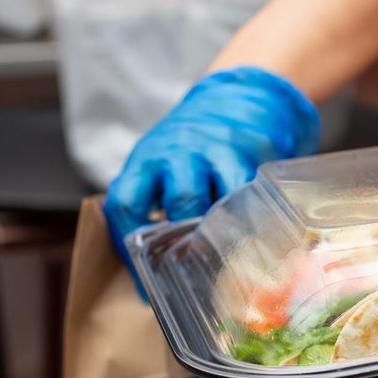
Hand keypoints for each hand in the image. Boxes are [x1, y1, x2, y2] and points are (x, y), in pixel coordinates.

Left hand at [103, 67, 319, 276]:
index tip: (145, 274)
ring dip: (215, 233)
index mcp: (147, 160)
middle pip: (178, 200)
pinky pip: (247, 194)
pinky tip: (247, 234)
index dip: (131, 243)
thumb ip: (152, 206)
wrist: (240, 97)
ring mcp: (216, 150)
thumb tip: (149, 280)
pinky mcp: (251, 152)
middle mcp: (178, 152)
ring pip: (215, 199)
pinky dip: (245, 218)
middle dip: (186, 240)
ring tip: (220, 258)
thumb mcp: (163, 165)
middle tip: (191, 271)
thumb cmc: (195, 148)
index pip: (126, 202)